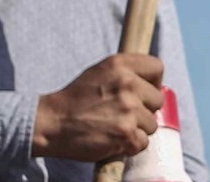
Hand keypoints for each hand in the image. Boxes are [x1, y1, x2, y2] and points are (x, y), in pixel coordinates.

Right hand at [30, 54, 162, 161]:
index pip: (157, 67)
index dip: (153, 82)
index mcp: (120, 64)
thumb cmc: (76, 99)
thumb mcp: (100, 72)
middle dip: (144, 109)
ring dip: (136, 129)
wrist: (52, 123)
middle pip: (157, 100)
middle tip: (122, 114)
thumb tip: (153, 82)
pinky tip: (113, 140)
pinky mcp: (125, 134)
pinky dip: (129, 146)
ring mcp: (128, 110)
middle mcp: (127, 84)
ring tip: (114, 127)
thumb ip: (127, 72)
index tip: (143, 92)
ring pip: (152, 124)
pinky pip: (142, 143)